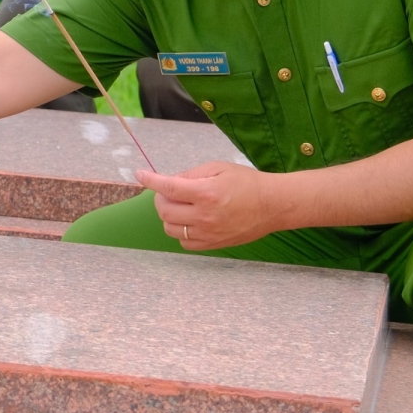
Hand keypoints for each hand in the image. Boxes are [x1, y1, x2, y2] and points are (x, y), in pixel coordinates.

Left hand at [135, 161, 283, 249]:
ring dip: (169, 215)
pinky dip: (180, 231)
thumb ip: (191, 174)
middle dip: (160, 198)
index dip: (150, 180)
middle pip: (164, 211)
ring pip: (171, 228)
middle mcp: (205, 216)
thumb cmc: (247, 183)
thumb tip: (169, 180)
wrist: (272, 205)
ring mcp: (209, 233)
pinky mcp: (214, 244)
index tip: (140, 174)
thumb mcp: (218, 168)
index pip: (168, 188)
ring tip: (181, 205)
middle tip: (170, 190)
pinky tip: (189, 220)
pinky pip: (185, 243)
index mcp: (206, 193)